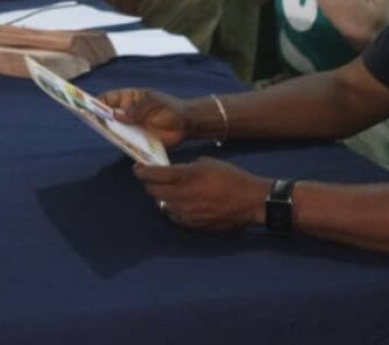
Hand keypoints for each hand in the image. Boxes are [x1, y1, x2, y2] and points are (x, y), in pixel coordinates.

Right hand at [100, 88, 188, 147]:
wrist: (186, 125)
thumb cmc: (170, 108)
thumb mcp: (154, 103)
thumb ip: (136, 109)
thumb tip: (115, 114)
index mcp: (128, 98)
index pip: (108, 98)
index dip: (97, 101)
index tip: (88, 107)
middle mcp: (126, 113)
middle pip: (107, 115)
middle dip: (99, 118)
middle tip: (92, 122)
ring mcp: (131, 127)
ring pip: (115, 130)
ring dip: (109, 132)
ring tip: (105, 133)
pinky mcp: (137, 141)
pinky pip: (125, 143)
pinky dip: (121, 144)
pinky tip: (118, 144)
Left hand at [135, 158, 265, 230]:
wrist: (250, 201)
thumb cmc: (231, 177)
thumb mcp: (205, 163)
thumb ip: (184, 168)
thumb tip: (171, 172)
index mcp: (185, 176)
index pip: (152, 174)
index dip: (141, 170)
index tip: (139, 168)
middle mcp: (181, 196)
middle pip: (151, 191)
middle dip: (149, 182)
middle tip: (153, 177)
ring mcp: (185, 212)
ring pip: (161, 204)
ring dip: (162, 196)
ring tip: (171, 190)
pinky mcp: (192, 224)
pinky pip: (174, 215)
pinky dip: (174, 208)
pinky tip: (183, 202)